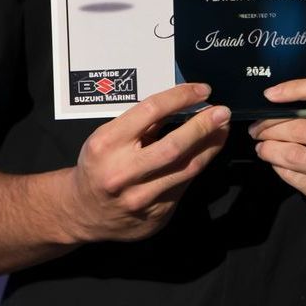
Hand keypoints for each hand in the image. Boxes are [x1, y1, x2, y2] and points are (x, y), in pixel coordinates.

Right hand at [71, 82, 228, 241]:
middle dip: (203, 126)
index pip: (151, 110)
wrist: (83, 212)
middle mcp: (123, 172)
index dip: (181, 96)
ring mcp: (140, 197)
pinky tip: (207, 152)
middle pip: (174, 145)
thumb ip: (143, 122)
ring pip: (186, 169)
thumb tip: (183, 100)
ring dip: (210, 146)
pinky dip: (198, 165)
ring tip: (222, 130)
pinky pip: (184, 186)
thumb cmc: (99, 165)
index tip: (202, 90)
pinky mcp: (155, 214)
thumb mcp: (109, 137)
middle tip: (222, 112)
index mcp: (107, 144)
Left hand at [250, 77, 305, 240]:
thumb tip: (285, 105)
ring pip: (294, 152)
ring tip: (261, 146)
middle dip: (271, 125)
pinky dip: (279, 168)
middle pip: (303, 125)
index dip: (296, 88)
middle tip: (257, 128)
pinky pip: (295, 176)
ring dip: (269, 148)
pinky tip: (276, 164)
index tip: (271, 95)